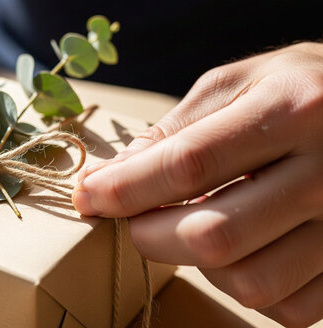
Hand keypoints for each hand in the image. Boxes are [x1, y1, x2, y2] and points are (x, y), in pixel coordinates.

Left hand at [73, 42, 322, 326]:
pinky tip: (244, 249)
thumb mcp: (239, 83)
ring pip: (249, 282)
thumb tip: (114, 177)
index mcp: (292, 108)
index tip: (88, 198)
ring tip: (200, 227)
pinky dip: (247, 286)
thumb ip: (176, 130)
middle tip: (138, 219)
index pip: (189, 164)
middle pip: (212, 236)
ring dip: (200, 265)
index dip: (125, 189)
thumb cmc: (301, 88)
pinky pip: (287, 307)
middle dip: (151, 236)